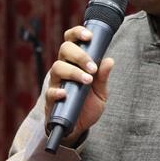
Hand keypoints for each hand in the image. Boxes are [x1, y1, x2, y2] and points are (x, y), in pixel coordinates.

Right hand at [44, 25, 114, 145]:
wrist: (78, 127)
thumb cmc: (87, 105)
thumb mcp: (100, 92)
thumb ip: (103, 77)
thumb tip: (110, 61)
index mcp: (74, 62)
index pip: (71, 41)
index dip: (77, 33)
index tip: (89, 36)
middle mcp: (63, 69)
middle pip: (64, 50)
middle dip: (79, 55)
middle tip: (92, 67)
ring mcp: (55, 83)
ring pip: (57, 68)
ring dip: (73, 72)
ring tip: (87, 81)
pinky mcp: (50, 100)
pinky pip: (49, 92)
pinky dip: (57, 91)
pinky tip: (65, 94)